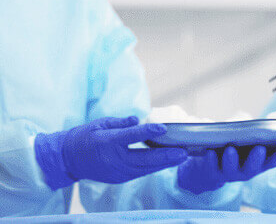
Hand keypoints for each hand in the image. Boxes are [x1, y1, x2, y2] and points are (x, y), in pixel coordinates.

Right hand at [34, 116, 187, 188]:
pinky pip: (140, 173)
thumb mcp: (100, 123)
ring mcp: (116, 172)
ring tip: (181, 157)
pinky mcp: (119, 178)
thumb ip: (121, 122)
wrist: (68, 159)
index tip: (164, 128)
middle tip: (184, 152)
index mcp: (107, 142)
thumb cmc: (85, 137)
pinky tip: (167, 162)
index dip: (148, 132)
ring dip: (164, 164)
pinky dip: (154, 168)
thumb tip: (139, 120)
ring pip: (144, 169)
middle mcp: (113, 160)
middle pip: (143, 158)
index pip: (131, 137)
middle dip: (166, 156)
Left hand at [177, 145, 275, 193]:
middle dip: (256, 159)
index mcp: (258, 162)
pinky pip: (211, 169)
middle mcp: (246, 170)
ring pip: (231, 170)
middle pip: (253, 168)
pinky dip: (211, 161)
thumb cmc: (235, 145)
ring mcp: (229, 173)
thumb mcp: (248, 136)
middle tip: (259, 149)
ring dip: (232, 160)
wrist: (210, 165)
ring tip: (231, 149)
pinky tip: (210, 152)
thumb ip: (261, 127)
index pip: (272, 161)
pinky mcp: (212, 173)